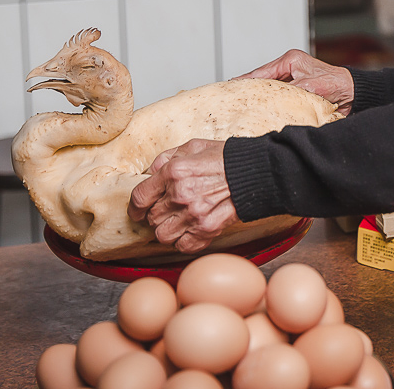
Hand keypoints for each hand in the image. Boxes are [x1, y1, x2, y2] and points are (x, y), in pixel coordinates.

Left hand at [127, 139, 238, 253]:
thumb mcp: (194, 146)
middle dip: (156, 216)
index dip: (135, 207)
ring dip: (167, 231)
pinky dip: (183, 242)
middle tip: (167, 211)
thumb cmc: (227, 158)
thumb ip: (167, 157)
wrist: (257, 172)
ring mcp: (194, 214)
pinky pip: (183, 246)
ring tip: (178, 223)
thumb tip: (150, 172)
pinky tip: (189, 231)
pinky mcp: (208, 229)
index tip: (138, 211)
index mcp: (174, 172)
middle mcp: (180, 194)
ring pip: (162, 236)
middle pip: (151, 218)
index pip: (139, 197)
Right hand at [234, 49, 353, 114]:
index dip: (246, 80)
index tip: (232, 86)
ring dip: (260, 98)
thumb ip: (289, 91)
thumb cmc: (337, 84)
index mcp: (291, 60)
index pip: (262, 71)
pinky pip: (279, 98)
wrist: (354, 94)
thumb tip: (271, 100)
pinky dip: (271, 104)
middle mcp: (291, 69)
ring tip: (243, 105)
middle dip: (250, 89)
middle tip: (233, 98)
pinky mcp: (298, 92)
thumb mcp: (309, 86)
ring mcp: (294, 81)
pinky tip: (262, 111)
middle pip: (263, 80)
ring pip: (270, 90)